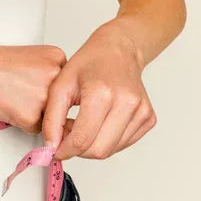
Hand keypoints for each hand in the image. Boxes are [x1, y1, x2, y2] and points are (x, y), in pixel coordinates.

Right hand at [0, 41, 67, 135]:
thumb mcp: (32, 58)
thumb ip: (50, 75)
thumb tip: (64, 104)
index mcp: (58, 57)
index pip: (64, 85)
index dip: (44, 87)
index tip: (28, 81)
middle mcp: (56, 75)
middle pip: (59, 102)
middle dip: (41, 101)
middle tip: (18, 89)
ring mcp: (44, 96)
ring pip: (49, 117)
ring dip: (33, 113)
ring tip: (12, 95)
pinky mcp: (31, 116)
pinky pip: (35, 129)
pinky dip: (21, 122)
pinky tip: (8, 105)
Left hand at [41, 26, 155, 160]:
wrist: (118, 50)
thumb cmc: (89, 63)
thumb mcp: (60, 84)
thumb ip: (52, 118)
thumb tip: (51, 147)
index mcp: (102, 93)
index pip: (82, 140)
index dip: (65, 150)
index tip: (55, 149)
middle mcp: (126, 103)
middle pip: (98, 150)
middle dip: (78, 150)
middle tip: (68, 135)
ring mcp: (141, 111)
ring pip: (111, 150)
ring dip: (92, 145)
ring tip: (82, 125)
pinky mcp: (148, 118)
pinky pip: (124, 144)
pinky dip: (107, 140)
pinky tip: (99, 124)